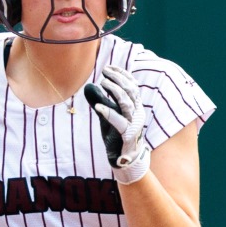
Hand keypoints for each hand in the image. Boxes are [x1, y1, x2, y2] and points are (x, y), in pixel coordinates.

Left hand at [82, 64, 151, 184]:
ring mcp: (133, 124)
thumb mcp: (107, 116)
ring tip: (103, 83)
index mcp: (135, 107)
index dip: (122, 74)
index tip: (110, 67)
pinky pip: (119, 122)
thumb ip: (100, 101)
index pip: (132, 86)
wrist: (125, 159)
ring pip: (126, 103)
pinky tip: (98, 106)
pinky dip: (108, 112)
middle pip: (130, 90)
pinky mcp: (127, 135)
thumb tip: (88, 86)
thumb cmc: (117, 135)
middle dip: (118, 78)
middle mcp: (137, 113)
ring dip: (114, 90)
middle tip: (105, 71)